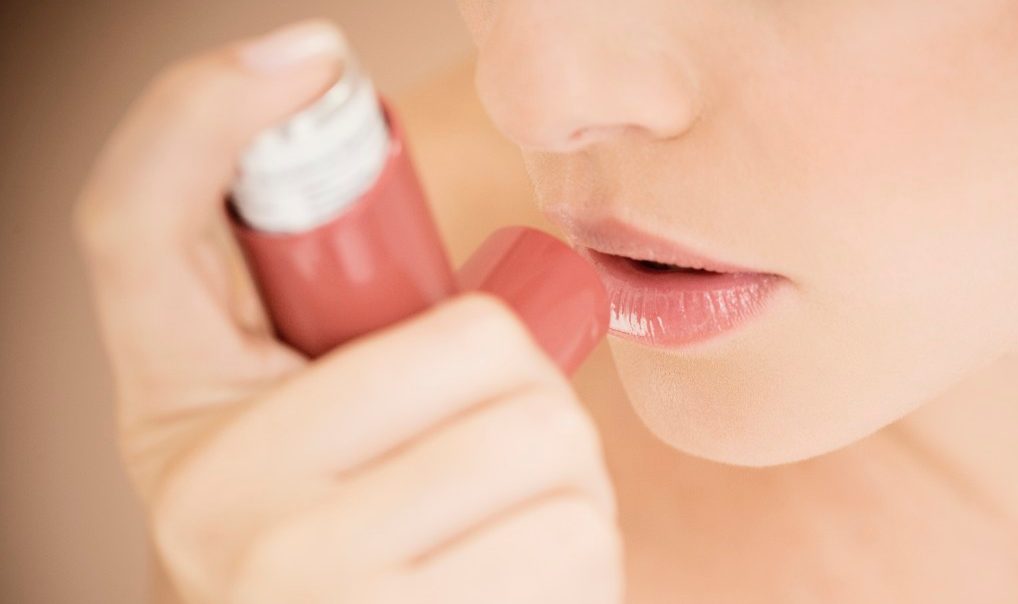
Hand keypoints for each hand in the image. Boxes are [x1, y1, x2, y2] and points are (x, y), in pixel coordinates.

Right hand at [74, 20, 620, 603]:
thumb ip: (335, 338)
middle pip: (476, 343)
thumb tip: (364, 150)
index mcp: (176, 417)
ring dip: (565, 473)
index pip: (137, 225)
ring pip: (547, 441)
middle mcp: (214, 499)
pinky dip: (582, 551)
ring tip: (503, 516)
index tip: (304, 55)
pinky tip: (516, 580)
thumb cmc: (340, 549)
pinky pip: (578, 541)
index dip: (201, 112)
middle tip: (497, 429)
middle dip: (526, 380)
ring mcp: (305, 582)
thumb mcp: (293, 442)